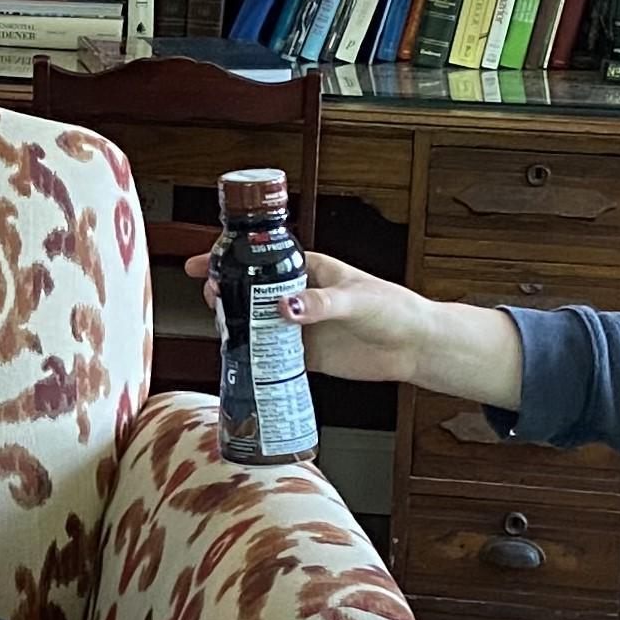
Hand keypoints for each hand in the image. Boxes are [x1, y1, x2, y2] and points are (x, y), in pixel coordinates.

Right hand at [177, 247, 516, 396]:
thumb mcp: (354, 300)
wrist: (414, 346)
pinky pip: (272, 357)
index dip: (230, 259)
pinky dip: (255, 359)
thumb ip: (318, 304)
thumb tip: (284, 308)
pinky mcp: (307, 356)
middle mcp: (300, 297)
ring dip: (237, 326)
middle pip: (251, 292)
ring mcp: (301, 327)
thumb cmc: (392, 309)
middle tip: (210, 297)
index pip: (262, 260)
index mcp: (310, 271)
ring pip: (257, 325)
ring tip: (220, 327)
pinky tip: (241, 360)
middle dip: (226, 292)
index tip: (205, 262)